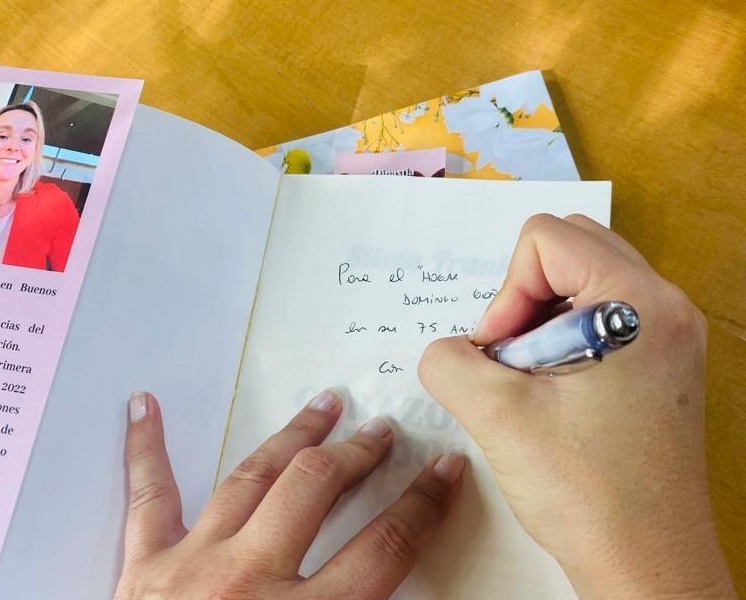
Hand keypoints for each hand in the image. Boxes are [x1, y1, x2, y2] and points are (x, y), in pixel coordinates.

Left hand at [114, 390, 463, 599]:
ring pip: (252, 476)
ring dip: (293, 436)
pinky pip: (148, 496)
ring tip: (321, 406)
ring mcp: (192, 566)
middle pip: (316, 491)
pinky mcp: (143, 567)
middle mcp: (247, 583)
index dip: (424, 502)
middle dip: (357, 455)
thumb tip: (395, 584)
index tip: (444, 469)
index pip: (384, 547)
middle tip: (381, 432)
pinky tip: (143, 405)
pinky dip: (144, 447)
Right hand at [418, 214, 736, 599]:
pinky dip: (562, 337)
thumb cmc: (590, 494)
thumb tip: (447, 350)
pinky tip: (552, 391)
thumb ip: (448, 362)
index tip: (503, 355)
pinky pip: (600, 315)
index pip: (547, 238)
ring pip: (583, 281)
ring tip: (530, 379)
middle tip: (512, 359)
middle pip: (570, 248)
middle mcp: (665, 307)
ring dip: (539, 318)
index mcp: (639, 304)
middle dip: (523, 299)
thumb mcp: (496, 416)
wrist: (646, 565)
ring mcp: (669, 336)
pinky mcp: (660, 363)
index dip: (507, 293)